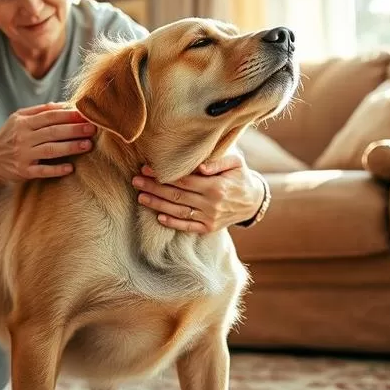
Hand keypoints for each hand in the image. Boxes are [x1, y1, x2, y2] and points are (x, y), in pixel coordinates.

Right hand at [0, 102, 96, 180]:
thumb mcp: (19, 118)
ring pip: (50, 150)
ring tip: (87, 145)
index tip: (85, 114)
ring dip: (70, 147)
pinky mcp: (24, 172)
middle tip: (92, 128)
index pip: (49, 116)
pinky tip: (70, 168)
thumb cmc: (9, 134)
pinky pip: (42, 171)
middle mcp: (23, 138)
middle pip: (53, 132)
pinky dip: (56, 170)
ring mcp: (23, 156)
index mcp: (23, 123)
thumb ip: (40, 111)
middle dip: (74, 130)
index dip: (68, 115)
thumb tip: (64, 104)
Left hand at [132, 152, 265, 233]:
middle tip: (136, 181)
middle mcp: (211, 203)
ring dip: (157, 205)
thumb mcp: (236, 162)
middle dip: (154, 187)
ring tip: (141, 197)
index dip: (164, 175)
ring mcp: (209, 218)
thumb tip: (201, 166)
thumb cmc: (240, 176)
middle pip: (177, 195)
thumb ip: (219, 161)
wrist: (253, 201)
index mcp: (216, 186)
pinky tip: (158, 217)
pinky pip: (188, 227)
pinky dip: (173, 223)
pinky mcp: (209, 228)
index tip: (147, 168)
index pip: (183, 180)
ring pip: (178, 211)